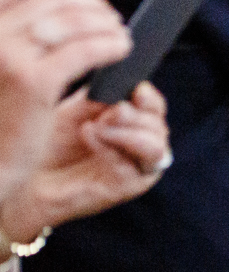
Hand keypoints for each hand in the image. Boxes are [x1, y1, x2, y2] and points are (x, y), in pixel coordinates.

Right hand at [0, 0, 133, 207]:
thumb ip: (14, 32)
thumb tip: (62, 3)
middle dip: (91, 3)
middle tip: (111, 19)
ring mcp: (5, 54)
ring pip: (75, 20)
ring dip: (107, 24)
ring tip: (120, 36)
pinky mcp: (32, 81)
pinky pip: (86, 49)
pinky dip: (111, 45)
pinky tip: (121, 50)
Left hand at [0, 83, 169, 240]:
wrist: (27, 177)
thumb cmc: (48, 143)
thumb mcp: (78, 108)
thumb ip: (106, 94)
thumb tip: (132, 84)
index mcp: (132, 123)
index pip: (155, 107)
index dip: (148, 97)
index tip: (136, 90)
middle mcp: (140, 146)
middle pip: (158, 124)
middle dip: (132, 115)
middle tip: (102, 114)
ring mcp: (138, 168)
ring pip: (156, 145)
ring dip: (126, 132)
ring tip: (95, 126)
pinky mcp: (131, 186)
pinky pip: (135, 164)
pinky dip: (112, 147)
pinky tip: (88, 137)